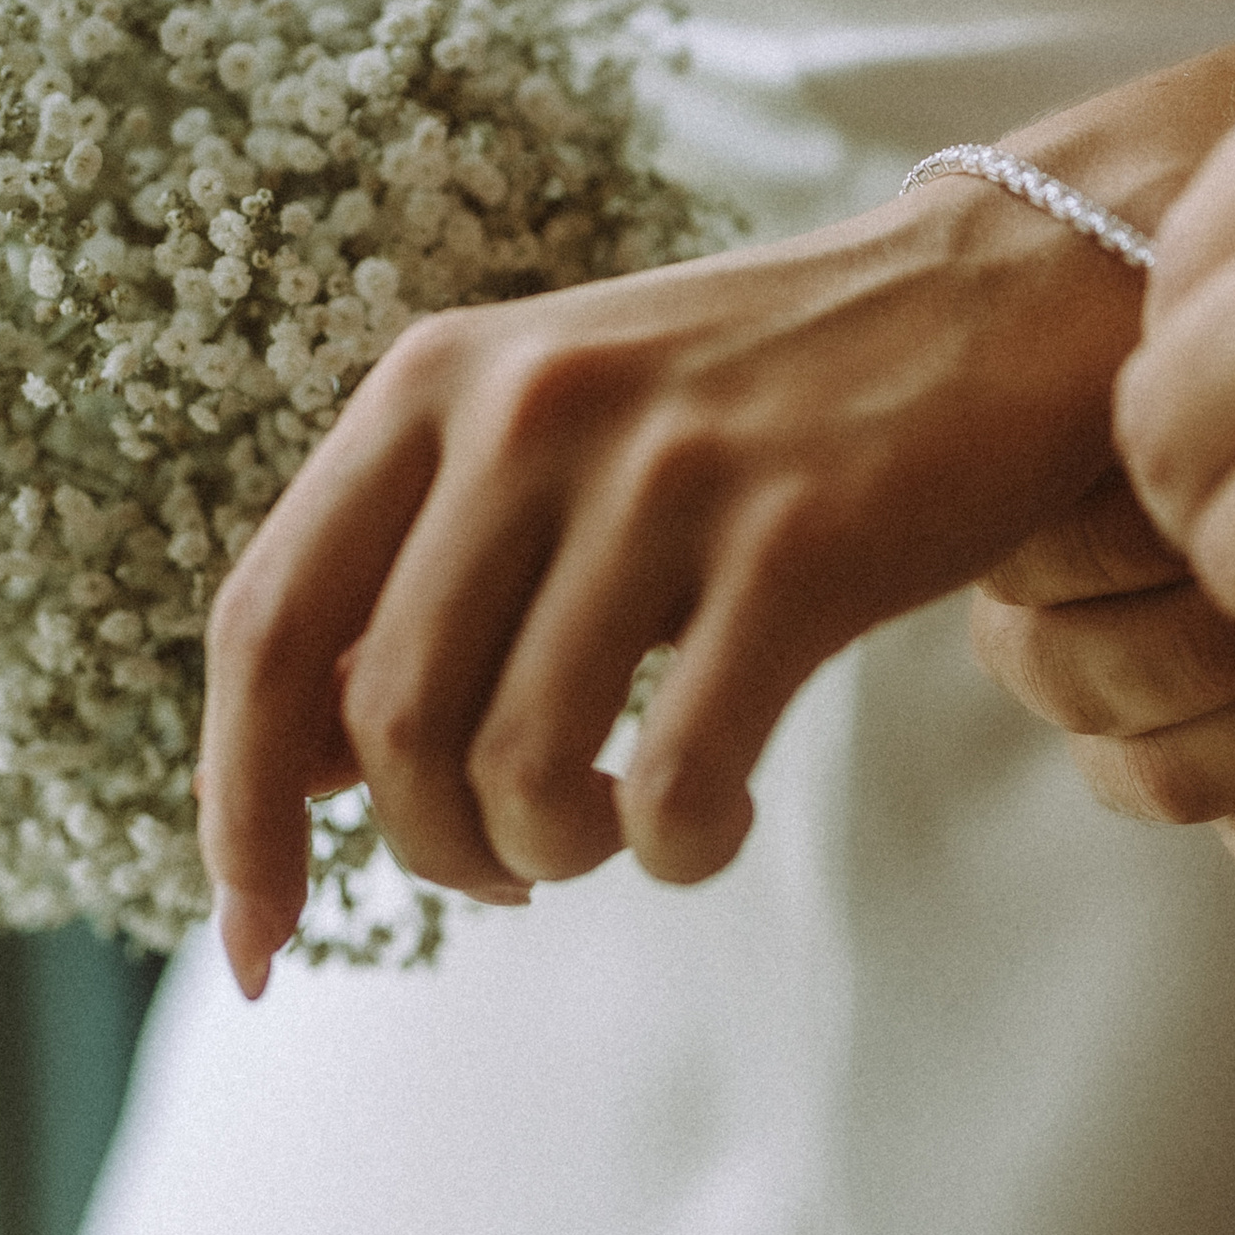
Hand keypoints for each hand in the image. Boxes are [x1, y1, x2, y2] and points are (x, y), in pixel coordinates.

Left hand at [198, 177, 1146, 988]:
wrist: (1000, 292)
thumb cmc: (761, 398)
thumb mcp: (555, 429)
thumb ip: (421, 570)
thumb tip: (293, 774)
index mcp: (436, 382)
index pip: (265, 624)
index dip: (234, 808)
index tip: (256, 943)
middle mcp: (526, 411)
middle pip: (384, 728)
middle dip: (433, 853)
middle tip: (510, 872)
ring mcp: (662, 475)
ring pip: (516, 773)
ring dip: (553, 858)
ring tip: (612, 833)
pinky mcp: (796, 548)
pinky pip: (671, 783)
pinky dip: (676, 849)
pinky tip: (713, 820)